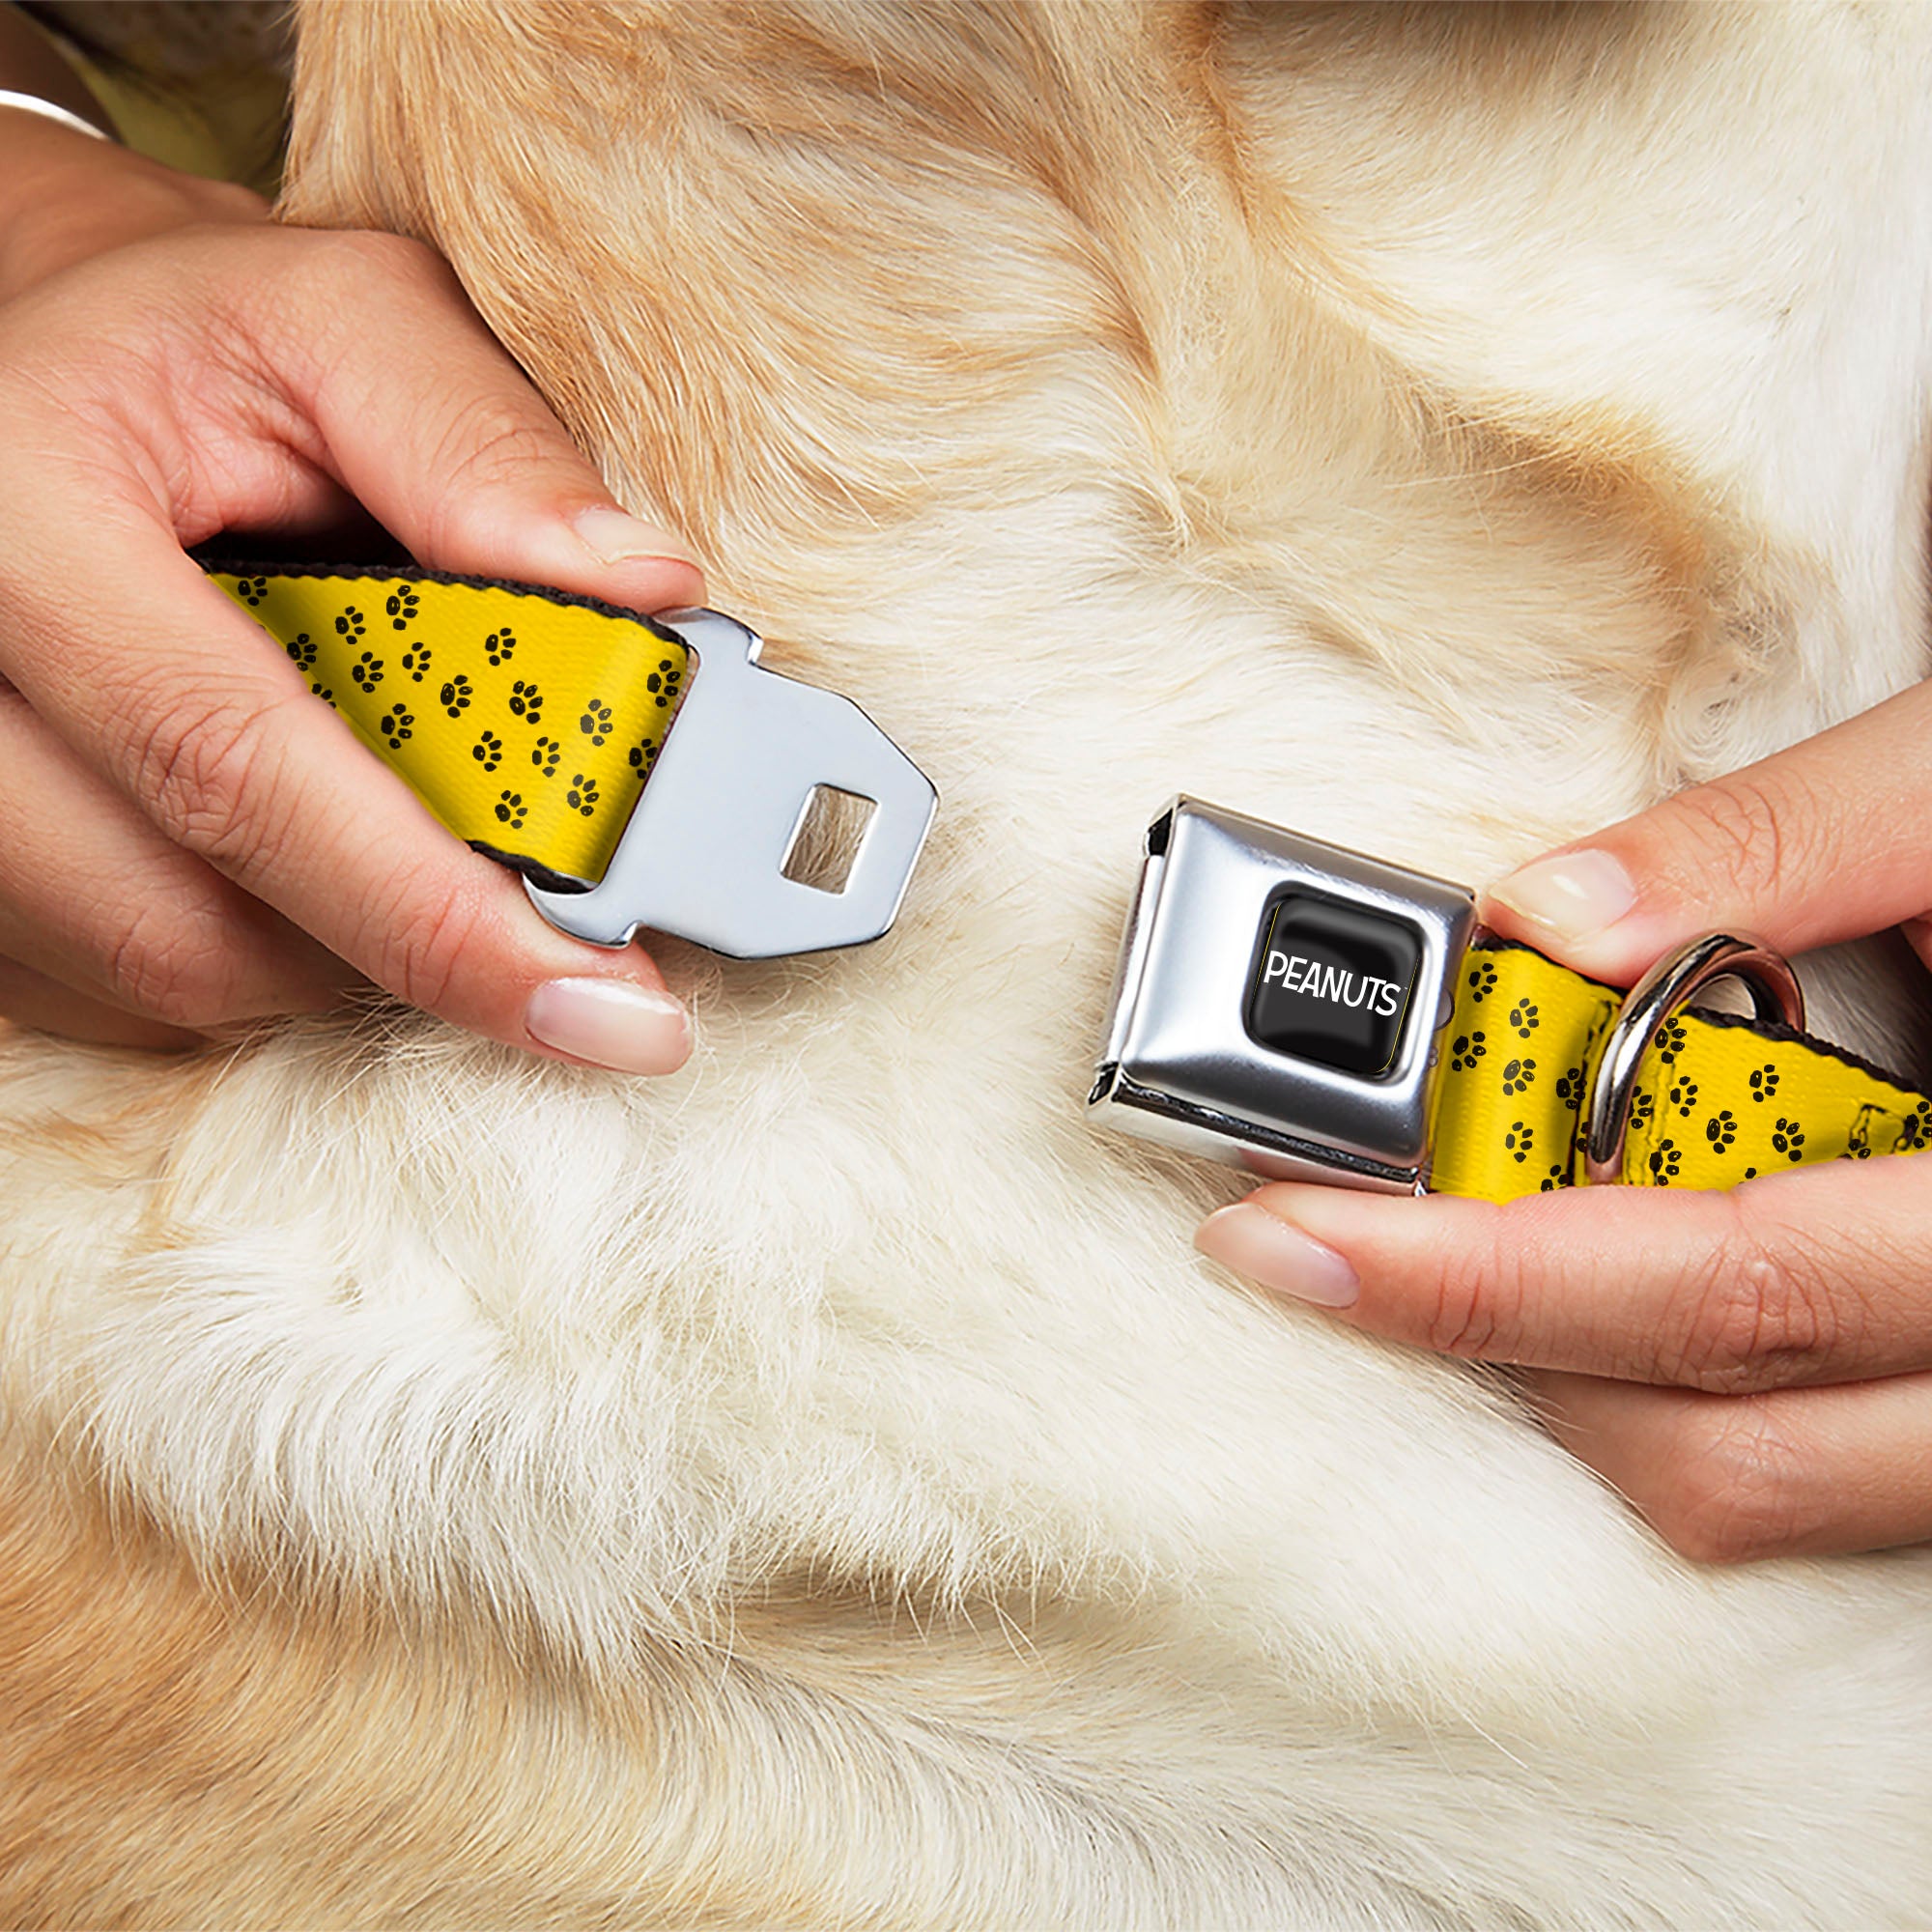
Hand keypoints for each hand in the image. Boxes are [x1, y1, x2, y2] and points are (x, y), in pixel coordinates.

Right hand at [0, 113, 703, 1067]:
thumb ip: (483, 445)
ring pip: (160, 972)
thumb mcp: (343, 321)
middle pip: (186, 922)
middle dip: (408, 949)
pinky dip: (260, 947)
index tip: (607, 1007)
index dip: (433, 913)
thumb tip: (645, 594)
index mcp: (20, 513)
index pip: (234, 767)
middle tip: (563, 939)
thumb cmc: (199, 339)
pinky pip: (117, 985)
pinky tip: (317, 854)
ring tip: (425, 843)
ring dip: (337, 948)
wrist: (40, 358)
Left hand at [1197, 679, 1931, 1562]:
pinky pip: (1815, 1468)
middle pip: (1721, 1439)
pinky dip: (1673, 1386)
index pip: (1727, 1284)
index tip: (1288, 1229)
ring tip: (1441, 1244)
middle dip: (1485, 1340)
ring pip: (1764, 1487)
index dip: (1482, 1275)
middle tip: (1314, 1234)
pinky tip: (1593, 1268)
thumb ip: (1778, 844)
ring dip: (1572, 1379)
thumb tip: (1547, 916)